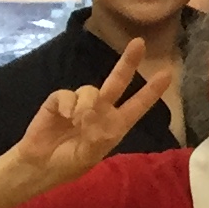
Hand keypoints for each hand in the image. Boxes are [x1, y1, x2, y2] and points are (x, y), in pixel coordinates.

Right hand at [10, 37, 174, 186]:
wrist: (41, 165)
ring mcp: (80, 103)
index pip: (137, 106)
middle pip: (118, 82)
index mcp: (115, 125)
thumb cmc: (70, 162)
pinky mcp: (59, 101)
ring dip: (86, 104)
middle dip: (128, 62)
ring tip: (77, 121)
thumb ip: (96, 136)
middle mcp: (101, 110)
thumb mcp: (89, 155)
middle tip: (139, 43)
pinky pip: (67, 94)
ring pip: (91, 89)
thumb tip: (91, 114)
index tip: (167, 74)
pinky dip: (67, 104)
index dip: (151, 91)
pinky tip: (64, 116)